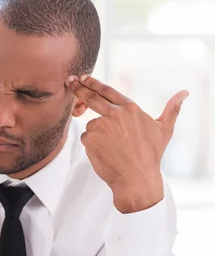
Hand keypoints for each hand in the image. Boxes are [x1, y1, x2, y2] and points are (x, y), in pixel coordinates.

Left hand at [66, 74, 188, 212]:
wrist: (136, 177)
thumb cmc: (151, 156)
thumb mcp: (164, 130)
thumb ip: (172, 109)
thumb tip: (185, 93)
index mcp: (130, 108)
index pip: (108, 91)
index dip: (95, 83)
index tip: (85, 77)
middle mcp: (115, 114)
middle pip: (91, 98)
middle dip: (79, 88)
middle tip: (70, 81)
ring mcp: (101, 125)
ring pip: (93, 125)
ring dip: (98, 134)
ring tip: (112, 149)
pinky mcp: (91, 138)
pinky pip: (88, 139)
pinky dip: (93, 145)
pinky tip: (105, 153)